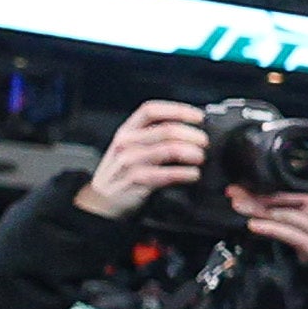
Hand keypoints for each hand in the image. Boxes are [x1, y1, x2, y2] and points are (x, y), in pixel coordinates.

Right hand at [78, 101, 207, 218]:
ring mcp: (130, 161)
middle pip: (166, 130)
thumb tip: (189, 129)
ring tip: (200, 157)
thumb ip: (153, 135)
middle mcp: (127, 142)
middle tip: (204, 142)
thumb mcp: (132, 146)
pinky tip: (194, 174)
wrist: (102, 199)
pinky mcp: (136, 180)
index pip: (151, 110)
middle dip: (192, 135)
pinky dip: (186, 173)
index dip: (178, 110)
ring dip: (192, 153)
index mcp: (127, 130)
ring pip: (169, 149)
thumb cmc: (123, 171)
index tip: (198, 116)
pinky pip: (167, 173)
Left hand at [229, 187, 307, 260]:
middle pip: (282, 200)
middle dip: (254, 198)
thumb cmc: (304, 236)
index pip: (282, 189)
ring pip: (284, 215)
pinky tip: (253, 225)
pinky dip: (269, 228)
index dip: (258, 187)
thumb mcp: (291, 216)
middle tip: (234, 196)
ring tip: (240, 207)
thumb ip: (273, 205)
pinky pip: (287, 233)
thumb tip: (240, 195)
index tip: (237, 189)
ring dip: (258, 211)